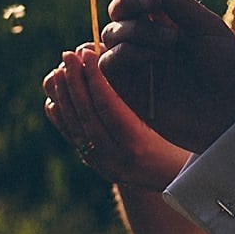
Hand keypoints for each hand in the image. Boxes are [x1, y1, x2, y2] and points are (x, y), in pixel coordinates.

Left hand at [43, 45, 190, 189]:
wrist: (180, 180)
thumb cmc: (182, 141)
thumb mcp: (169, 119)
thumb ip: (146, 94)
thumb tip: (118, 59)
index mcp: (137, 144)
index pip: (108, 108)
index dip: (95, 78)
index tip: (87, 53)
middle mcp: (116, 159)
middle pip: (87, 117)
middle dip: (75, 82)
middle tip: (68, 55)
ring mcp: (103, 165)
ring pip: (76, 129)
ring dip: (64, 98)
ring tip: (58, 71)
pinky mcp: (97, 166)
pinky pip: (74, 141)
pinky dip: (61, 119)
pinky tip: (53, 100)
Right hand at [97, 0, 234, 152]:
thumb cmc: (229, 67)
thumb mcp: (203, 25)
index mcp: (168, 17)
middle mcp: (148, 37)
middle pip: (118, 8)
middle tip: (155, 1)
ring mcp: (137, 62)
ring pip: (110, 32)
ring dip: (135, 27)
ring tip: (171, 39)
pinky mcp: (128, 89)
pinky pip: (109, 61)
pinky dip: (126, 51)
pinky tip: (154, 56)